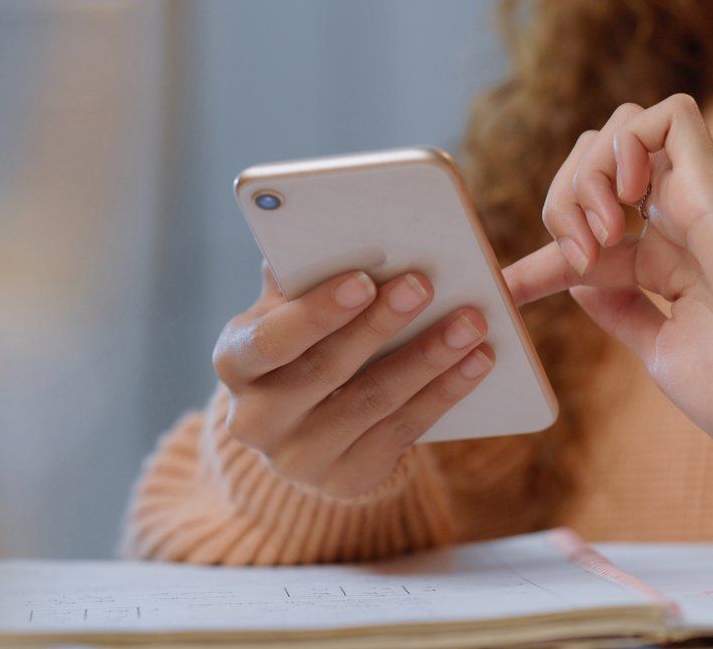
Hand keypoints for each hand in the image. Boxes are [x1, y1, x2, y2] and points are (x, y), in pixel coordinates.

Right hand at [213, 266, 493, 498]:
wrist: (299, 426)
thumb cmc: (301, 342)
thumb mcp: (289, 310)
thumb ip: (304, 274)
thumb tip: (343, 232)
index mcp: (236, 361)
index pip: (269, 340)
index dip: (316, 312)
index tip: (364, 279)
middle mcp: (255, 418)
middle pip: (325, 370)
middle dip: (380, 326)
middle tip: (424, 285)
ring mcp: (298, 457)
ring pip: (372, 403)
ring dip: (428, 359)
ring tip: (471, 322)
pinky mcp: (343, 480)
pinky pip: (401, 433)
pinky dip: (444, 393)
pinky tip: (477, 362)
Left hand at [505, 94, 712, 455]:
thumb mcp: (659, 352)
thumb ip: (621, 310)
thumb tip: (577, 278)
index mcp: (667, 269)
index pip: (586, 238)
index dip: (537, 260)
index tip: (500, 287)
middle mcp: (678, 228)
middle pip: (590, 165)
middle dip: (558, 203)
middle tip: (575, 256)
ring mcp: (696, 204)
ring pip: (619, 129)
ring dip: (585, 174)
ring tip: (603, 234)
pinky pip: (669, 115)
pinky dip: (628, 144)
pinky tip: (629, 197)